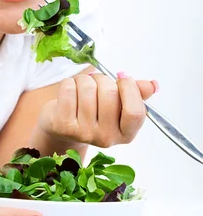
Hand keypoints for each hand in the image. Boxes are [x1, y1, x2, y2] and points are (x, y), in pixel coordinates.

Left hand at [36, 72, 157, 148]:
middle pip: (110, 94)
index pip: (135, 111)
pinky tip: (70, 92)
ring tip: (82, 87)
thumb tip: (153, 85)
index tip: (122, 77)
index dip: (129, 88)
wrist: (62, 127)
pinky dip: (69, 82)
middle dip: (102, 80)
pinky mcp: (64, 125)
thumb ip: (136, 95)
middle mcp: (106, 138)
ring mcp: (84, 134)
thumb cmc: (94, 112)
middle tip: (96, 82)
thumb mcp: (117, 106)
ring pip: (88, 88)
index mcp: (126, 134)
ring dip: (84, 79)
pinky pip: (69, 89)